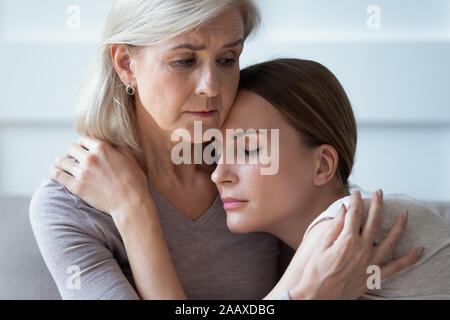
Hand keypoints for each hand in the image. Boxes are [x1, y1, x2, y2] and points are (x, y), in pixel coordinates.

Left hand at [50, 136, 149, 218]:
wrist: (130, 203)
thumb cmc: (133, 181)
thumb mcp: (129, 157)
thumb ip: (116, 147)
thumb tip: (108, 143)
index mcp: (102, 148)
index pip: (84, 139)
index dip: (83, 143)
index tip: (83, 148)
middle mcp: (90, 158)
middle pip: (71, 148)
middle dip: (73, 152)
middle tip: (74, 157)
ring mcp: (82, 173)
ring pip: (62, 161)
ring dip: (62, 161)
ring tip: (63, 164)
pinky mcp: (76, 187)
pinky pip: (57, 175)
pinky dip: (54, 171)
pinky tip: (55, 171)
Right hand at [290, 190, 422, 299]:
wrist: (318, 295)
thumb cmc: (316, 271)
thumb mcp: (321, 245)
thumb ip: (335, 226)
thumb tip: (343, 209)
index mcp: (347, 240)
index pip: (354, 214)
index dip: (355, 200)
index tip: (355, 192)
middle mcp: (362, 249)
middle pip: (374, 221)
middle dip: (377, 204)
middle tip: (379, 192)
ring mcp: (371, 262)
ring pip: (391, 240)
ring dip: (399, 225)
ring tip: (404, 213)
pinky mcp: (375, 275)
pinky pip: (397, 266)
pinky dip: (410, 258)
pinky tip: (419, 250)